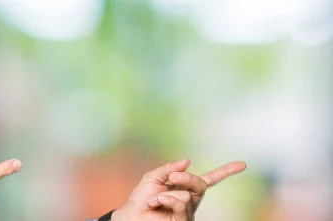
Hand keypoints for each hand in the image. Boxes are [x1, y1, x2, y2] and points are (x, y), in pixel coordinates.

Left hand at [111, 158, 245, 220]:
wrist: (132, 215)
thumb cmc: (141, 198)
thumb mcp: (153, 178)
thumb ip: (169, 169)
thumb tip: (187, 160)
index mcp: (185, 188)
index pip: (210, 179)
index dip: (226, 172)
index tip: (242, 164)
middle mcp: (190, 199)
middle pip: (200, 184)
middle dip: (186, 178)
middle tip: (172, 178)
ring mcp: (188, 211)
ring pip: (188, 195)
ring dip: (169, 192)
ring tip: (155, 198)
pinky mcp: (183, 220)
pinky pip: (181, 204)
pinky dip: (168, 199)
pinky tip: (157, 201)